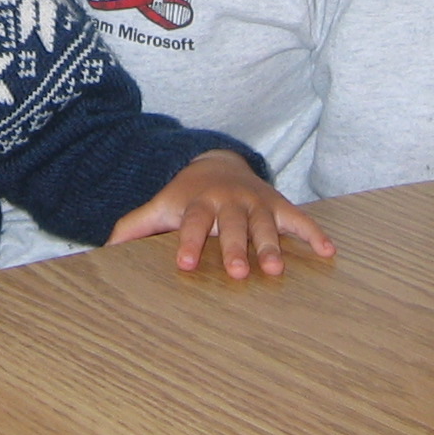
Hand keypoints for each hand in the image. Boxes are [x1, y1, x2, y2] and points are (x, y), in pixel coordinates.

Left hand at [107, 151, 335, 279]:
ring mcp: (256, 203)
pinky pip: (300, 219)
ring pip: (264, 225)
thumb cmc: (185, 197)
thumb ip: (134, 228)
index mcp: (197, 204)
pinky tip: (329, 253)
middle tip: (238, 273)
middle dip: (234, 247)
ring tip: (276, 270)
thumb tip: (104, 252)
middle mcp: (228, 202)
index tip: (184, 264)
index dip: (188, 242)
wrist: (216, 161)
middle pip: (231, 226)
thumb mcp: (160, 206)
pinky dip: (314, 234)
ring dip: (271, 246)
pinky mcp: (279, 205)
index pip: (191, 223)